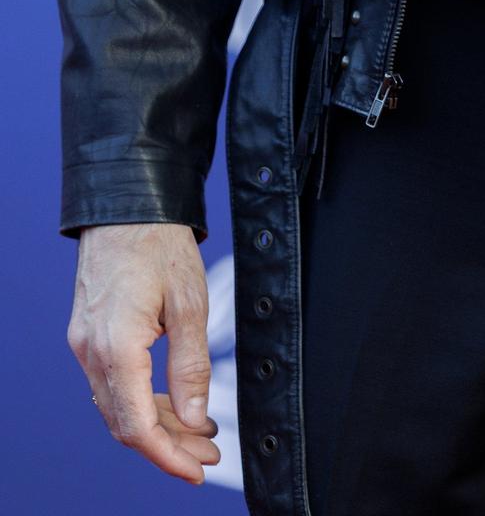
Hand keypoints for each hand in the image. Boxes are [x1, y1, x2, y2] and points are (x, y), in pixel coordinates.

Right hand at [67, 222, 221, 484]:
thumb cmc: (159, 244)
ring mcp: (86, 344)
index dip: (168, 456)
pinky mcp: (90, 335)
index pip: (138, 426)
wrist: (127, 204)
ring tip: (199, 433)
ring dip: (157, 425)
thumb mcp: (189, 303)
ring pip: (118, 406)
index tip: (197, 472)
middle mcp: (91, 352)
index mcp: (116, 347)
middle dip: (168, 446)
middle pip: (126, 423)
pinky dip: (142, 401)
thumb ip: (191, 366)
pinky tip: (173, 403)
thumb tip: (195, 419)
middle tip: (208, 455)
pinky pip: (113, 384)